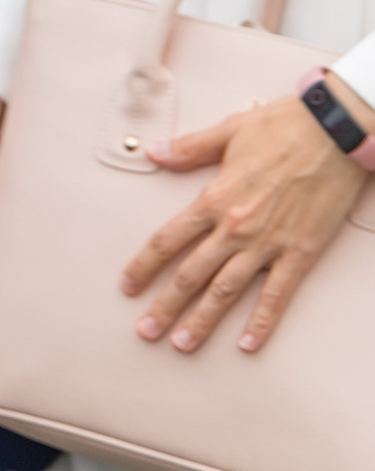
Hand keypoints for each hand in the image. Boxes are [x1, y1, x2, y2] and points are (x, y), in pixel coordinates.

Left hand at [124, 89, 369, 352]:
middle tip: (146, 331)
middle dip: (164, 307)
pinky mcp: (302, 253)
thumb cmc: (288, 125)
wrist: (342, 131)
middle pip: (190, 275)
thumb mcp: (229, 130)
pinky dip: (262, 322)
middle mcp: (235, 227)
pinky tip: (247, 344)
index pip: (166, 241)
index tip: (127, 286)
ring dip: (202, 320)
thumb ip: (188, 148)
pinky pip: (277, 295)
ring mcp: (269, 243)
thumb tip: (152, 151)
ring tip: (182, 345)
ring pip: (226, 291)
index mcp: (214, 199)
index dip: (143, 266)